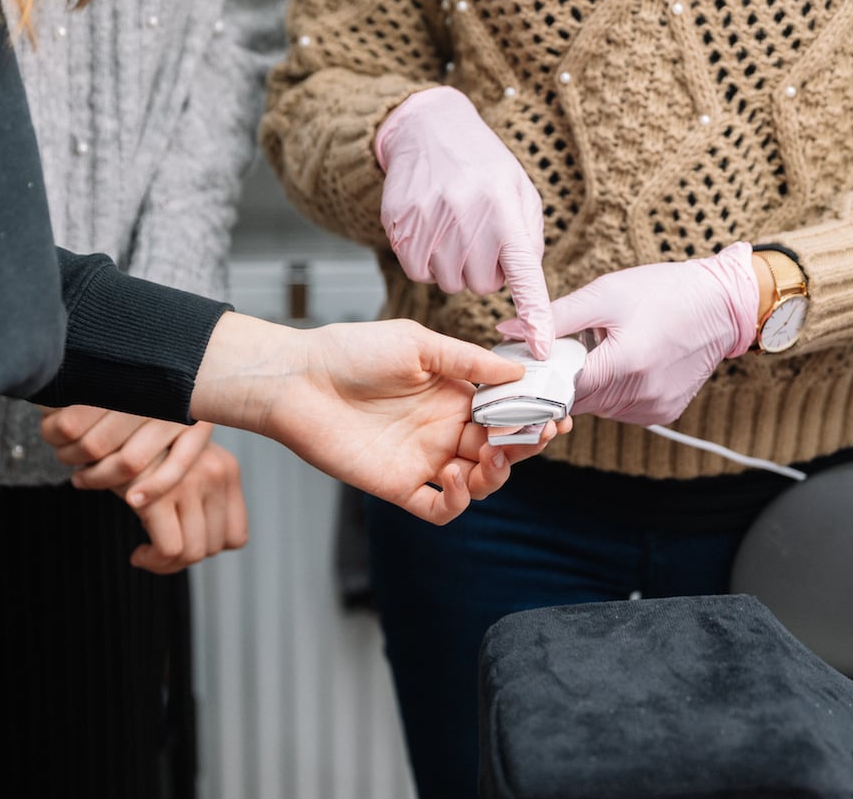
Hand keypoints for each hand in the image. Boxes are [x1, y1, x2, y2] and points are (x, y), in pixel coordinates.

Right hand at [40, 408, 248, 572]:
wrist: (104, 420)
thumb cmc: (141, 447)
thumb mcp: (181, 464)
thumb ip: (199, 495)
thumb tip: (203, 548)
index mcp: (227, 469)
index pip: (236, 536)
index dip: (209, 549)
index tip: (183, 547)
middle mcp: (215, 474)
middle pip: (213, 547)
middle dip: (184, 559)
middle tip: (157, 554)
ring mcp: (189, 483)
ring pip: (193, 552)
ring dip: (166, 564)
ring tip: (146, 555)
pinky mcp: (159, 494)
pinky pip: (169, 550)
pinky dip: (153, 560)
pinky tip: (138, 553)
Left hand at [188, 314, 570, 524]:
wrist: (297, 380)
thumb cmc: (351, 352)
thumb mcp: (417, 344)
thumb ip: (469, 362)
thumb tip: (520, 370)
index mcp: (454, 395)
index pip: (506, 411)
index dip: (533, 415)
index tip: (555, 413)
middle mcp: (444, 429)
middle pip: (501, 449)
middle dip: (525, 445)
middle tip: (536, 434)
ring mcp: (424, 459)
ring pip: (480, 482)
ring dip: (497, 473)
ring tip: (492, 454)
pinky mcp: (399, 485)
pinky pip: (441, 507)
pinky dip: (460, 500)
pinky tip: (458, 477)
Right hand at [376, 86, 553, 358]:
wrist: (427, 129)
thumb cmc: (482, 165)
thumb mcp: (519, 191)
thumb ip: (528, 239)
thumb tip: (527, 287)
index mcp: (504, 209)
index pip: (524, 273)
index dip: (535, 314)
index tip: (542, 345)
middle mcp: (467, 217)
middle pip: (483, 285)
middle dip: (485, 269)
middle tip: (480, 236)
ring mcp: (430, 223)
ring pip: (449, 283)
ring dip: (455, 266)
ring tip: (455, 229)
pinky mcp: (400, 227)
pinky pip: (419, 272)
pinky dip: (427, 261)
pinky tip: (432, 232)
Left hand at [498, 242, 760, 425]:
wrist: (722, 305)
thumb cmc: (663, 292)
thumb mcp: (604, 295)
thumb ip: (554, 318)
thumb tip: (506, 331)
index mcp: (623, 365)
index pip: (559, 389)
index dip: (540, 378)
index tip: (527, 366)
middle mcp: (639, 395)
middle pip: (576, 401)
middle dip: (562, 379)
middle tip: (565, 349)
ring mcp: (653, 408)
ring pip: (597, 408)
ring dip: (588, 385)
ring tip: (602, 351)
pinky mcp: (663, 413)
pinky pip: (621, 409)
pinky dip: (613, 391)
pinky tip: (624, 363)